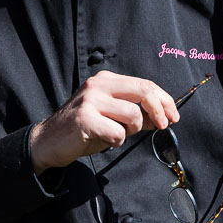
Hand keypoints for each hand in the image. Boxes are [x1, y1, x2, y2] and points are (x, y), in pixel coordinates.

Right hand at [30, 71, 178, 172]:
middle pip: (143, 91)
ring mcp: (90, 100)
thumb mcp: (113, 119)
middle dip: (159, 110)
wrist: (48, 142)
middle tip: (165, 126)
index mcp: (106, 80)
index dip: (164, 100)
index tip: (174, 116)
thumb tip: (164, 117)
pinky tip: (105, 141)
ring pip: (133, 114)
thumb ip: (137, 115)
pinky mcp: (84, 119)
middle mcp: (98, 85)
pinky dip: (117, 141)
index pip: (145, 84)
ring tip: (117, 134)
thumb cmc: (83, 130)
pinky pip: (117, 133)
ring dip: (132, 130)